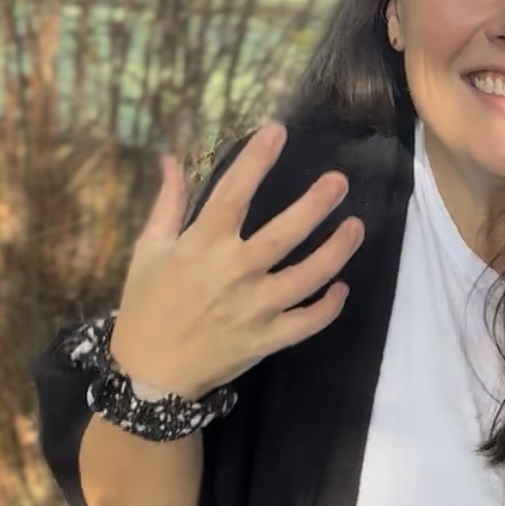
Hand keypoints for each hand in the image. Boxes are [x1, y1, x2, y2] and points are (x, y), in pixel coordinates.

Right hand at [108, 122, 364, 400]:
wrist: (151, 373)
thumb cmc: (148, 304)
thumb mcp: (150, 250)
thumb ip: (168, 204)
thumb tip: (172, 159)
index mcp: (202, 245)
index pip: (233, 192)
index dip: (256, 160)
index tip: (278, 132)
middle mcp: (234, 272)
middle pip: (284, 233)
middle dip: (315, 205)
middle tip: (340, 182)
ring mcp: (255, 308)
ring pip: (307, 276)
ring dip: (336, 251)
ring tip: (356, 227)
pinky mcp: (268, 339)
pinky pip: (307, 322)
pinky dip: (328, 307)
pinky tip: (342, 288)